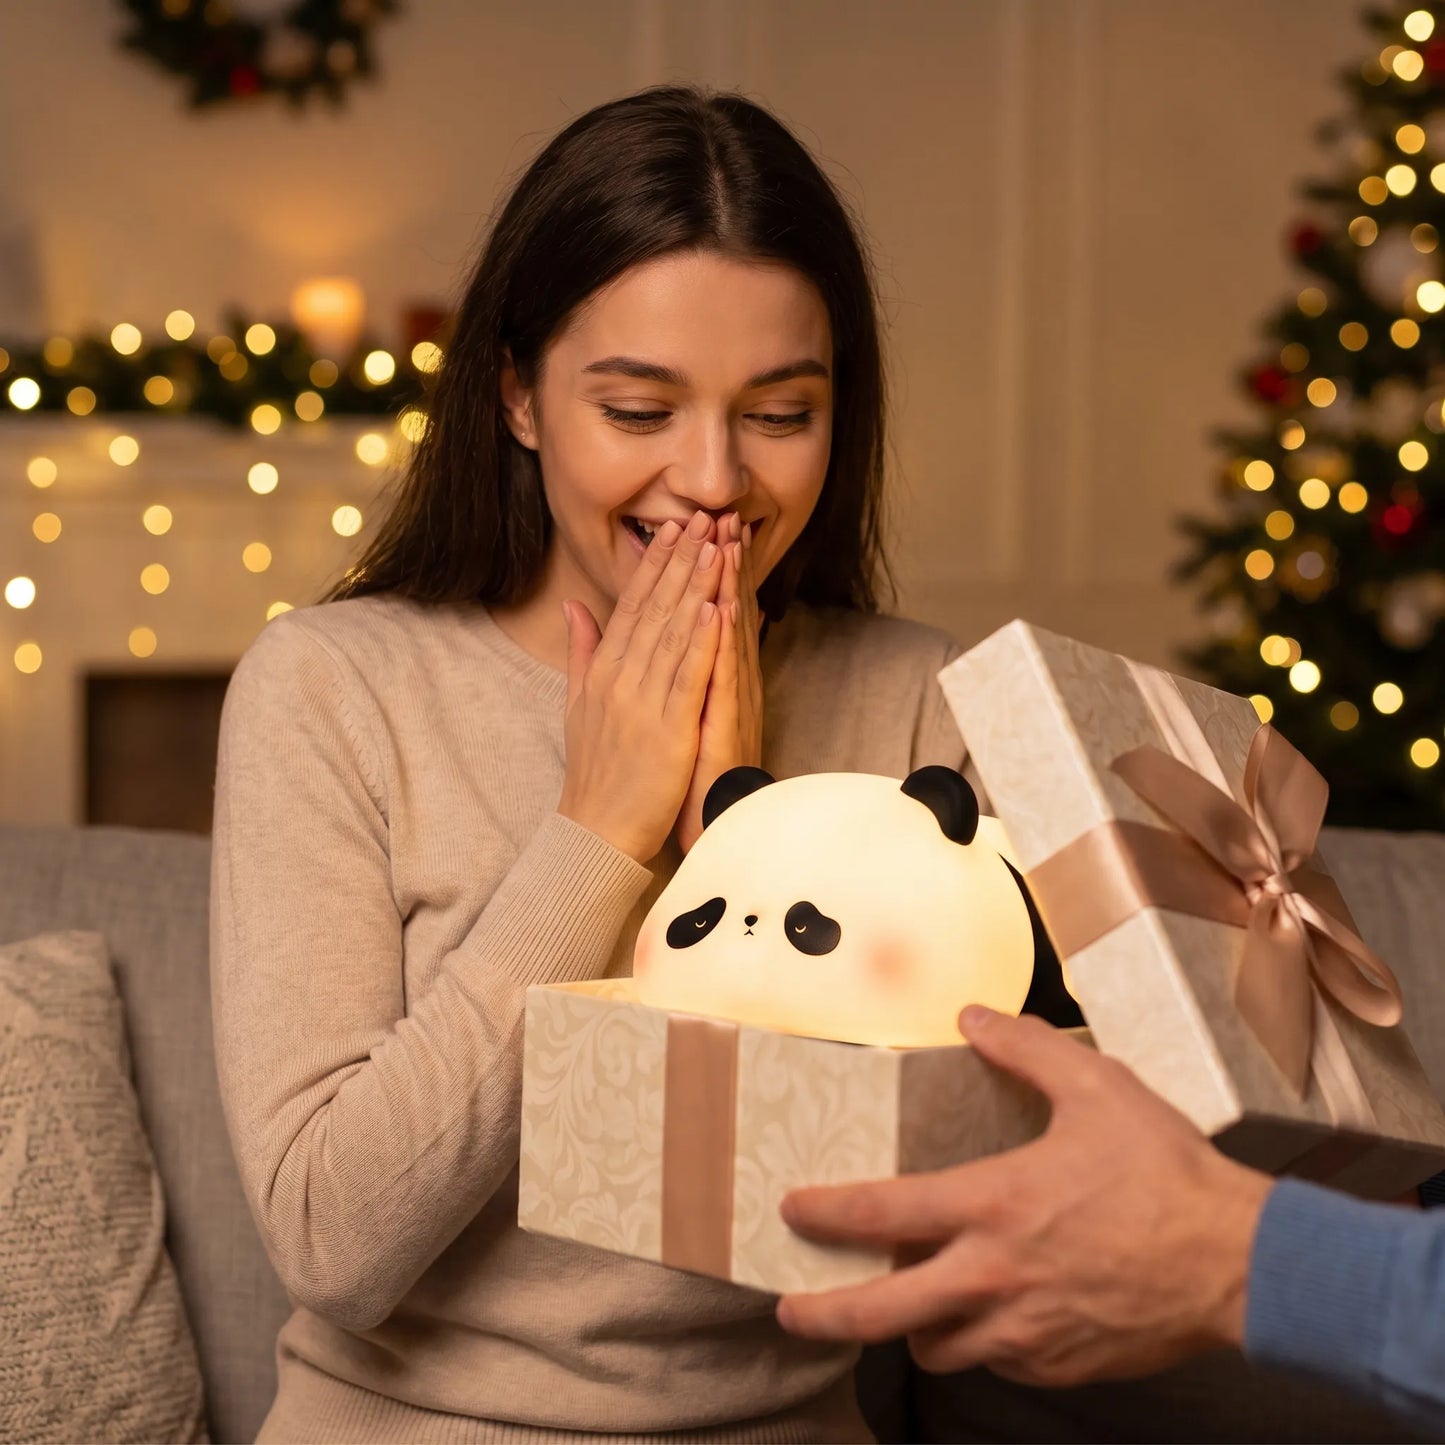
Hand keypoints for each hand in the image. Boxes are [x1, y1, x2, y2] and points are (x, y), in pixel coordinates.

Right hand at [557, 510, 722, 861]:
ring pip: (673, 633)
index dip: (654, 565)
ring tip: (714, 547)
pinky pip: (686, 677)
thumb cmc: (595, 771)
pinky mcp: (668, 730)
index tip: (672, 529)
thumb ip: (581, 651)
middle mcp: (620, 679)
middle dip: (680, 562)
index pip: (631, 606)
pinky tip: (714, 609)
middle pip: (654, 609)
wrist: (597, 830)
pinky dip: (700, 642)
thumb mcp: (578, 703)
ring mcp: (643, 703)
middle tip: (701, 518)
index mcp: (603, 672)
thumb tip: (573, 607)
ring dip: (696, 587)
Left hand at [673, 514, 765, 853]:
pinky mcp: (724, 726)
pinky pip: (724, 680)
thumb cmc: (679, 771)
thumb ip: (659, 666)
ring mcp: (728, 702)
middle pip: (725, 612)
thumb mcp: (669, 710)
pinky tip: (722, 611)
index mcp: (706, 676)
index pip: (705, 611)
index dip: (703, 568)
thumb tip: (646, 629)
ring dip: (730, 588)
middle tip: (723, 515)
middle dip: (723, 563)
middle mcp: (725, 683)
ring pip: (730, 636)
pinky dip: (724, 645)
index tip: (699, 526)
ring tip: (728, 543)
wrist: (698, 825)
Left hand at [775, 1007, 1273, 1388]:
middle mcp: (994, 1279)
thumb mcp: (1096, 1086)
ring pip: (936, 1348)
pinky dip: (978, 1342)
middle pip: (881, 1312)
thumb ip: (1025, 1048)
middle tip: (792, 1311)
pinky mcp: (1059, 1366)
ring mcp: (1025, 1332)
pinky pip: (995, 1363)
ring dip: (911, 1328)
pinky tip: (987, 1315)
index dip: (827, 1212)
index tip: (793, 1212)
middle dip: (824, 1314)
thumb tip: (973, 1016)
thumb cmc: (1167, 1174)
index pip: (882, 1212)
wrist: (1242, 1266)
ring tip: (902, 1306)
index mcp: (993, 1206)